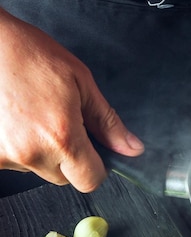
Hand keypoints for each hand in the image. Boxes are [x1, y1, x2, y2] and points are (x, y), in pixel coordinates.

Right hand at [0, 9, 143, 191]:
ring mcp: (4, 155)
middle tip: (61, 123)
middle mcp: (31, 152)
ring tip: (34, 116)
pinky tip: (17, 121)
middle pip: (64, 177)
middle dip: (69, 157)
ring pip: (38, 169)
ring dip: (41, 151)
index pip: (90, 181)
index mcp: (62, 137)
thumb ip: (107, 122)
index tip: (95, 151)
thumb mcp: (81, 83)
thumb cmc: (30, 55)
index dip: (97, 168)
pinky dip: (19, 146)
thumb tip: (132, 149)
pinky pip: (14, 161)